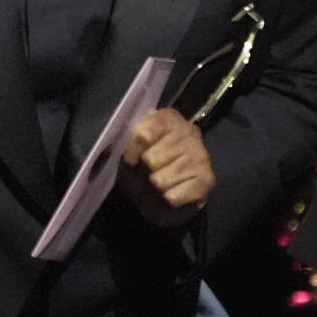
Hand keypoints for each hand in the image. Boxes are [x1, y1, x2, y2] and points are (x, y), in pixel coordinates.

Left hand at [117, 107, 214, 227]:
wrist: (175, 186)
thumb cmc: (150, 161)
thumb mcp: (135, 145)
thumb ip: (126, 140)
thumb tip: (110, 148)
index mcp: (169, 118)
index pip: (144, 135)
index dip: (133, 150)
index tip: (130, 159)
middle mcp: (189, 133)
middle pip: (152, 159)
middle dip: (147, 169)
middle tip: (153, 170)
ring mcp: (200, 156)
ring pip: (160, 180)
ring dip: (157, 185)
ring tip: (163, 180)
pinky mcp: (207, 180)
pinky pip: (173, 196)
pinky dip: (169, 198)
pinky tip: (174, 190)